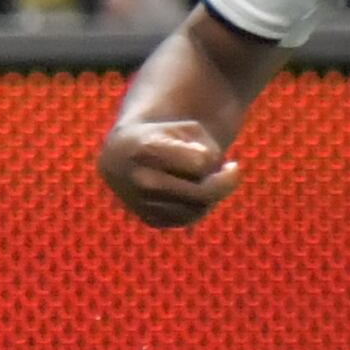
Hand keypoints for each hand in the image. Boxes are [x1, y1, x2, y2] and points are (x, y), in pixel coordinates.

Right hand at [101, 119, 242, 228]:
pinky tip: (190, 191)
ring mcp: (143, 203)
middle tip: (228, 167)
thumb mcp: (189, 130)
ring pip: (199, 209)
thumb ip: (210, 154)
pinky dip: (197, 206)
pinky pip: (189, 219)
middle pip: (203, 193)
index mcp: (147, 150)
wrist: (122, 155)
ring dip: (209, 194)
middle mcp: (141, 180)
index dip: (207, 154)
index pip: (200, 163)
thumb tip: (212, 194)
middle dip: (221, 181)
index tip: (196, 145)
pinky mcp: (149, 219)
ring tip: (200, 177)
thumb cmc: (164, 137)